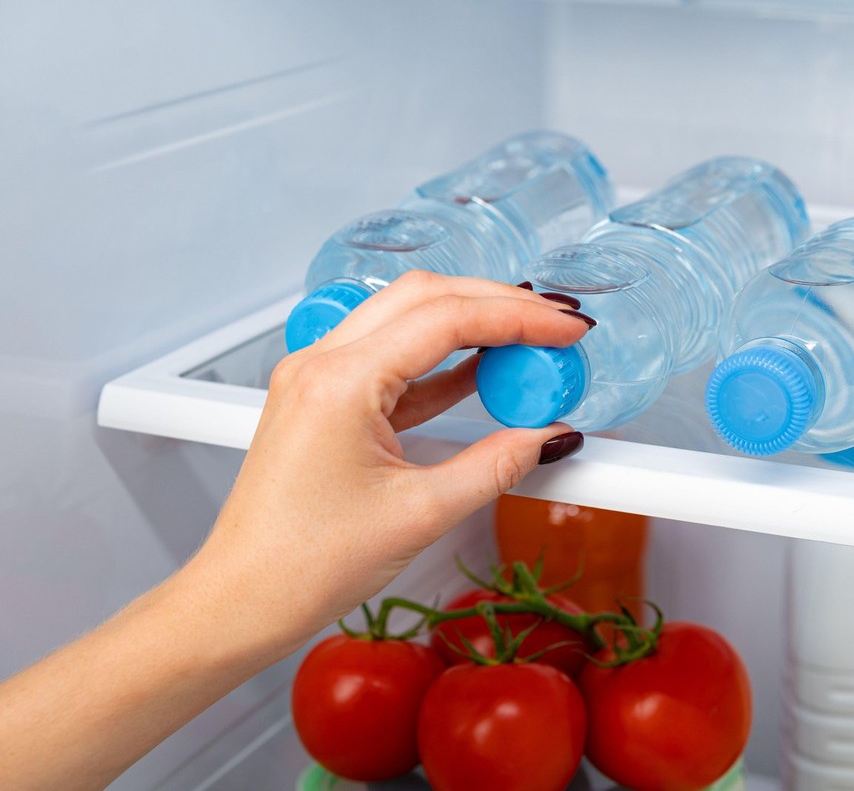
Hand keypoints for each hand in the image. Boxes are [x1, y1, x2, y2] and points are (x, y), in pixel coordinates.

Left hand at [183, 271, 592, 656]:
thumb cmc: (303, 565)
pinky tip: (481, 372)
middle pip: (425, 297)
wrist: (241, 601)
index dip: (518, 318)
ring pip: (406, 318)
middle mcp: (321, 364)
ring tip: (528, 347)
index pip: (446, 319)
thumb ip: (496, 465)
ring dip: (470, 324)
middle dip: (498, 303)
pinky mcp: (322, 399)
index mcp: (339, 382)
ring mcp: (317, 377)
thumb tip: (548, 437)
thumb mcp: (421, 514)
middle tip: (555, 327)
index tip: (566, 331)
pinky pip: (391, 357)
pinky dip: (441, 359)